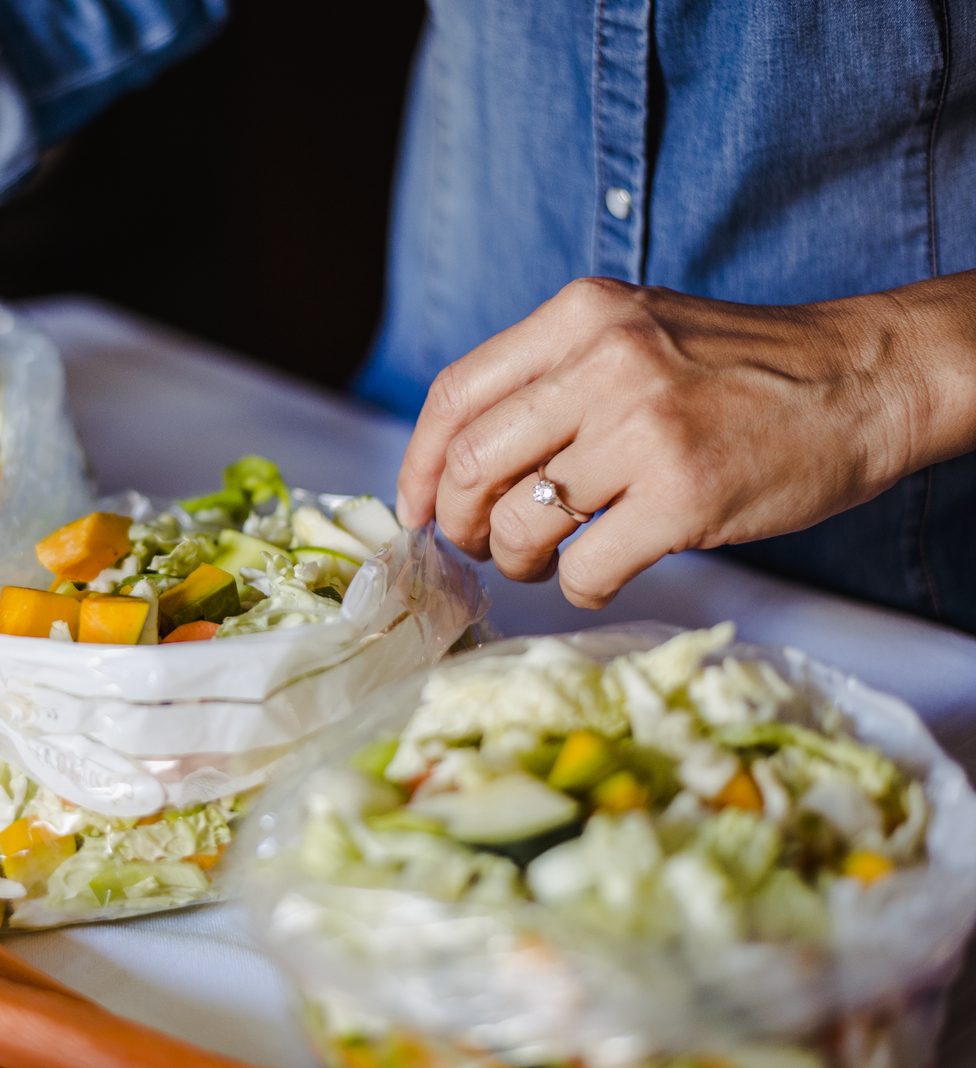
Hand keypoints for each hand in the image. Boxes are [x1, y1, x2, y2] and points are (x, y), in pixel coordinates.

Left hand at [395, 277, 935, 608]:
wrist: (862, 381)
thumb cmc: (738, 369)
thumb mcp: (633, 330)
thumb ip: (550, 375)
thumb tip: (457, 462)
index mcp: (580, 315)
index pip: (457, 394)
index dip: (419, 464)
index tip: (415, 508)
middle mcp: (604, 362)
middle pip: (472, 464)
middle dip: (457, 521)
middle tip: (476, 544)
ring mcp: (644, 429)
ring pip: (519, 522)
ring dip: (514, 559)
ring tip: (539, 560)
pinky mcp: (685, 495)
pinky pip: (585, 567)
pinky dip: (576, 586)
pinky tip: (597, 576)